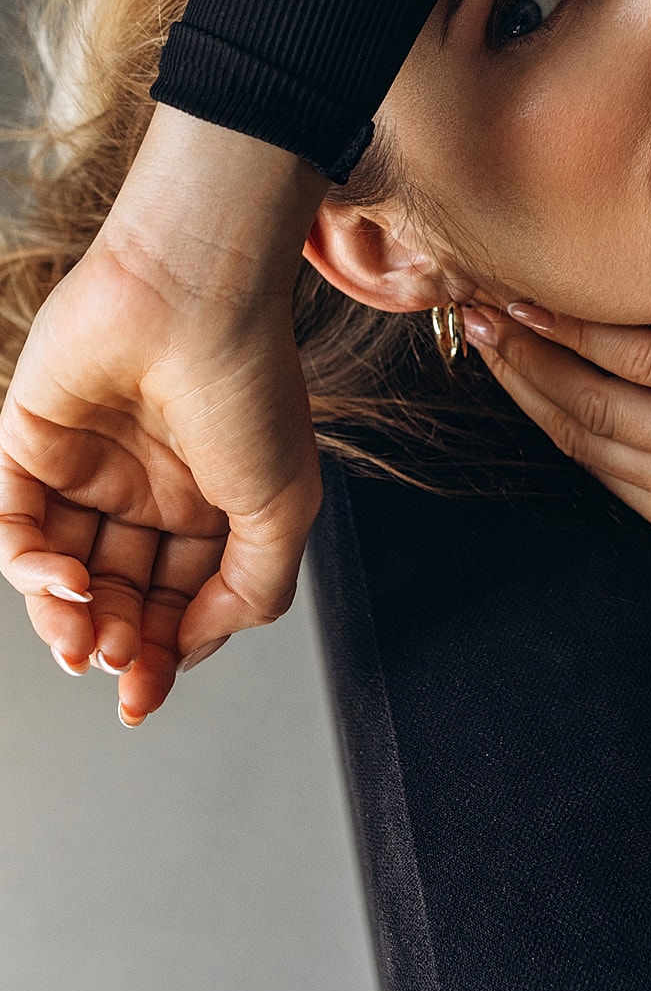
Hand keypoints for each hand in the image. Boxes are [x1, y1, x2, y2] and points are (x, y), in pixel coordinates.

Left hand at [0, 107, 327, 722]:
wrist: (194, 294)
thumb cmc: (250, 385)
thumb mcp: (284, 507)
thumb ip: (255, 588)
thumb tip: (198, 642)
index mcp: (213, 507)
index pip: (179, 601)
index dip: (164, 653)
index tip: (147, 695)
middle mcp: (150, 492)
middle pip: (120, 594)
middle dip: (117, 641)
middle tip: (120, 667)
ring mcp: (90, 470)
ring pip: (63, 571)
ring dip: (68, 616)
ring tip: (85, 635)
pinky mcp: (31, 443)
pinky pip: (14, 524)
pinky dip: (28, 566)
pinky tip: (61, 578)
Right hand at [464, 302, 650, 591]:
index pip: (596, 469)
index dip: (541, 416)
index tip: (508, 374)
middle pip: (580, 433)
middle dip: (517, 378)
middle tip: (471, 329)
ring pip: (599, 401)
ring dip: (536, 351)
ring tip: (493, 308)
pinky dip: (595, 334)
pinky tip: (555, 306)